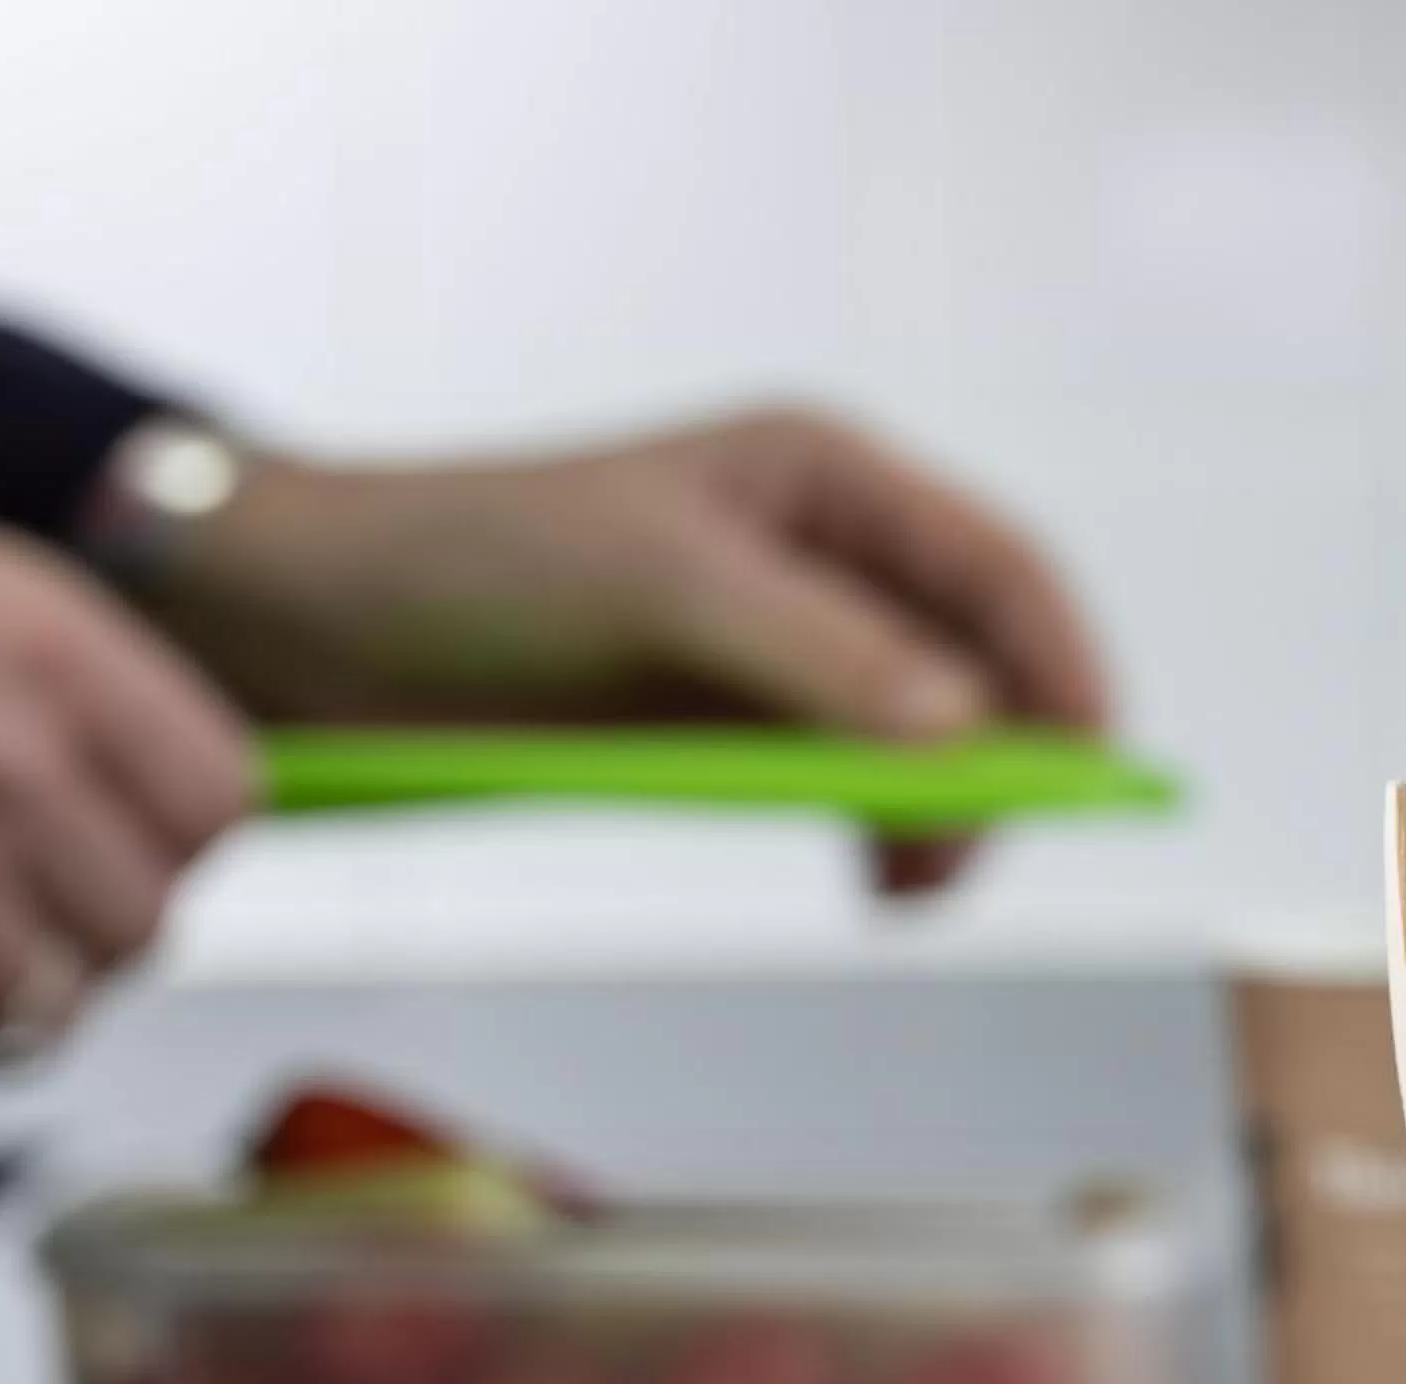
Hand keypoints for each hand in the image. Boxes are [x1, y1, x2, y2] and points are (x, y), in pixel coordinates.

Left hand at [141, 407, 1110, 893]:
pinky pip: (847, 778)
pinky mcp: (726, 720)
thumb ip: (818, 655)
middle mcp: (821, 554)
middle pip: (979, 660)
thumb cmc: (474, 558)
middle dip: (1000, 758)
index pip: (998, 568)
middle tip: (967, 852)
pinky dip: (875, 829)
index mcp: (824, 478)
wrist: (317, 623)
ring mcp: (778, 644)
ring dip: (939, 810)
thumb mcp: (660, 588)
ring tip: (907, 884)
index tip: (1088, 769)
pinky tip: (868, 876)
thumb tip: (962, 733)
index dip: (1062, 666)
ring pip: (923, 734)